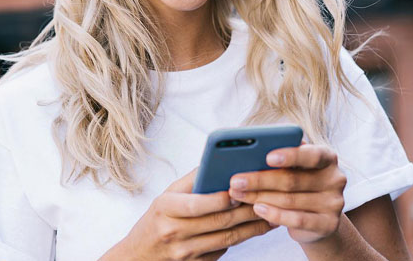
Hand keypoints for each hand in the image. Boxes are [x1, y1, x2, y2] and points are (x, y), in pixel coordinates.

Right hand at [103, 168, 276, 260]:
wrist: (140, 256)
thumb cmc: (157, 220)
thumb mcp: (166, 196)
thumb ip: (192, 180)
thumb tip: (218, 161)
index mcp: (166, 209)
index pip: (198, 204)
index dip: (222, 198)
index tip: (242, 189)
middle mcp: (174, 232)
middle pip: (219, 222)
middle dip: (248, 210)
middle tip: (269, 198)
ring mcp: (186, 253)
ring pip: (228, 238)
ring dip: (253, 227)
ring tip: (272, 214)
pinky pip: (226, 250)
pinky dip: (244, 238)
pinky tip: (257, 228)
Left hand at [228, 144, 346, 243]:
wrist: (317, 218)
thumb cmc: (297, 184)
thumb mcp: (293, 167)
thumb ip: (280, 156)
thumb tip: (248, 151)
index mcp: (327, 157)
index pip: (311, 154)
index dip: (290, 155)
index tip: (267, 157)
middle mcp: (335, 178)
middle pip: (292, 179)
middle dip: (260, 180)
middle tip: (235, 180)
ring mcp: (334, 203)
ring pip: (290, 200)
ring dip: (259, 197)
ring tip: (238, 194)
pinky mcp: (329, 224)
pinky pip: (297, 219)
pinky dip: (274, 214)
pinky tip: (257, 209)